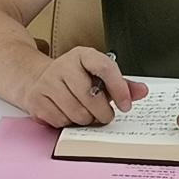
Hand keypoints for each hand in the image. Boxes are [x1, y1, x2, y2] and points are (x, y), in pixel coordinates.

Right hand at [22, 47, 148, 127]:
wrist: (38, 79)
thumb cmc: (75, 79)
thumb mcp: (98, 76)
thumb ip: (122, 84)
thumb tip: (142, 91)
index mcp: (82, 55)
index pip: (105, 68)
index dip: (119, 88)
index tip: (126, 105)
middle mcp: (63, 65)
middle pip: (90, 96)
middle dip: (102, 113)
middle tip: (105, 115)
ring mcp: (47, 82)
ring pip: (77, 113)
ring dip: (86, 120)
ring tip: (86, 113)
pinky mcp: (36, 99)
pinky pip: (61, 121)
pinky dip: (68, 123)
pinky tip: (68, 114)